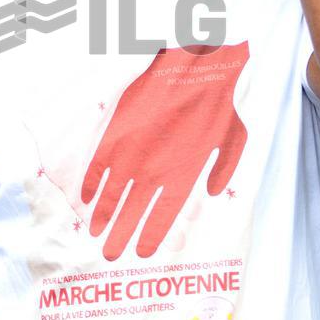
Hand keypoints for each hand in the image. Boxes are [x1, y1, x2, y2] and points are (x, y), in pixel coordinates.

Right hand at [81, 43, 248, 261]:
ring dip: (103, 215)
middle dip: (121, 236)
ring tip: (95, 232)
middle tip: (110, 255)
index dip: (150, 235)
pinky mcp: (117, 133)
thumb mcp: (234, 138)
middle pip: (133, 212)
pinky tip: (86, 198)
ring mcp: (133, 152)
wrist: (194, 64)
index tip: (141, 252)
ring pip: (112, 194)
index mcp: (183, 175)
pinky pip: (99, 165)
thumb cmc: (218, 100)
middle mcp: (155, 170)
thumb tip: (212, 193)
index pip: (162, 216)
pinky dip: (91, 183)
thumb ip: (223, 170)